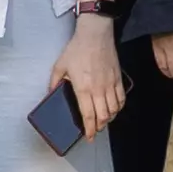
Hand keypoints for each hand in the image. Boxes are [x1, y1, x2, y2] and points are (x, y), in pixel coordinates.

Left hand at [56, 15, 127, 140]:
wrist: (95, 34)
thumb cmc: (77, 49)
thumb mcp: (59, 65)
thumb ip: (54, 82)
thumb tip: (51, 94)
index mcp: (83, 88)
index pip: (88, 115)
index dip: (89, 130)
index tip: (88, 137)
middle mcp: (98, 89)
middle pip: (103, 117)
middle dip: (99, 127)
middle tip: (94, 130)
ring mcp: (110, 84)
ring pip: (114, 110)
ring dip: (109, 118)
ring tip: (103, 120)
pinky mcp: (118, 78)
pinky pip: (121, 98)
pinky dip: (118, 107)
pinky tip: (114, 108)